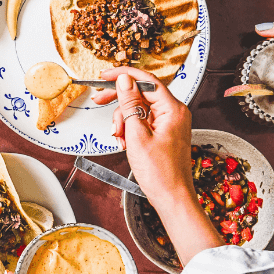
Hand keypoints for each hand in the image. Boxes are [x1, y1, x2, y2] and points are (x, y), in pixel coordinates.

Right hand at [92, 67, 221, 264]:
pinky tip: (125, 142)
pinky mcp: (165, 133)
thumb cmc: (160, 173)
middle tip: (99, 100)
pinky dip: (131, 129)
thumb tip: (125, 81)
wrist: (172, 197)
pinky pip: (144, 122)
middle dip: (120, 99)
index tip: (105, 77)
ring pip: (140, 109)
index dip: (123, 76)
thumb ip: (130, 104)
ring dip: (124, 120)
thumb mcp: (137, 135)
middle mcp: (174, 112)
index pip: (146, 80)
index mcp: (172, 109)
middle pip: (142, 93)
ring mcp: (170, 123)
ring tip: (118, 137)